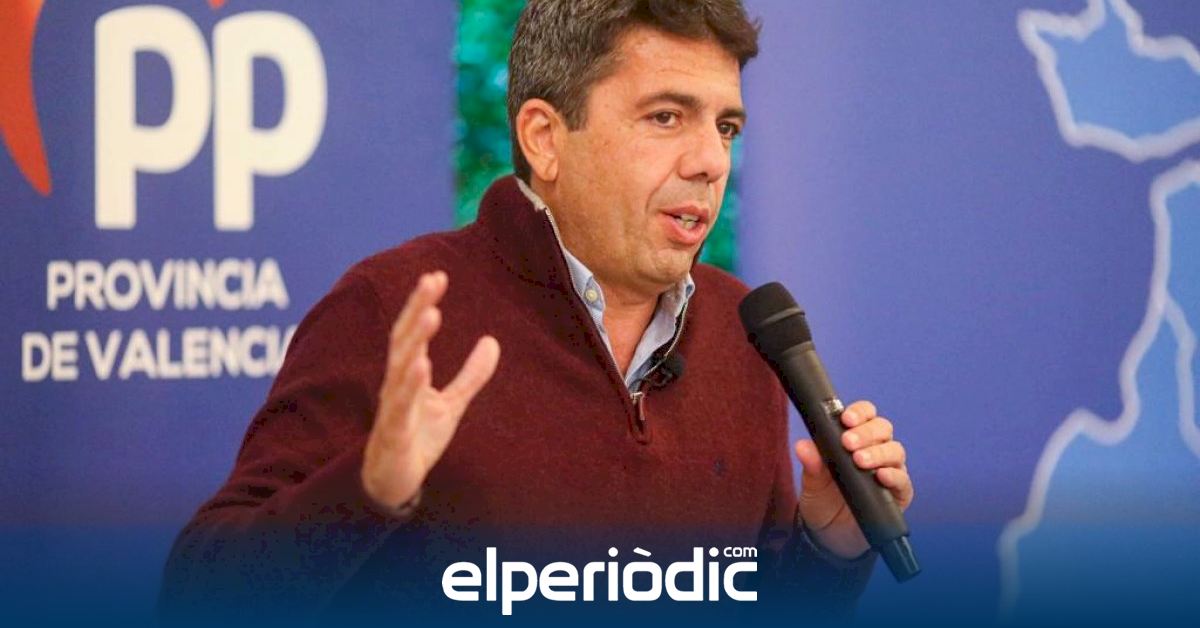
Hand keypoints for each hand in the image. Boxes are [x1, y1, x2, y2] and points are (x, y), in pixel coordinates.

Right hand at [361, 271, 500, 510]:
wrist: (394, 482)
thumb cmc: (417, 438)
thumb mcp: (451, 404)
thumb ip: (471, 375)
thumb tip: (493, 341)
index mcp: (408, 373)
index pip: (413, 332)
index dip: (422, 303)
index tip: (436, 275)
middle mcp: (396, 384)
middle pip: (404, 340)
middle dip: (416, 309)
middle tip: (431, 280)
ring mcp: (392, 407)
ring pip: (400, 368)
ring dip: (415, 341)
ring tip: (431, 314)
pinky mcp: (394, 432)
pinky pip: (400, 406)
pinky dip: (409, 385)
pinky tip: (420, 364)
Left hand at [793, 400, 913, 557]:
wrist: (831, 535)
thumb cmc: (823, 500)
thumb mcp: (812, 483)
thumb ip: (811, 464)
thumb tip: (803, 446)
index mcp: (856, 439)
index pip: (864, 416)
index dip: (859, 412)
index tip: (845, 419)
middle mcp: (877, 450)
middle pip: (882, 428)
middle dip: (866, 432)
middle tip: (848, 442)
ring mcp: (890, 470)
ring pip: (895, 451)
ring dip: (878, 453)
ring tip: (860, 460)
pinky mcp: (899, 493)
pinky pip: (903, 480)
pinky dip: (894, 476)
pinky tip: (881, 476)